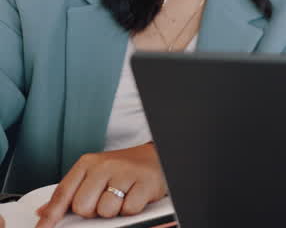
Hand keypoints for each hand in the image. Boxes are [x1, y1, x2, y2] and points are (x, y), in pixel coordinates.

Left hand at [34, 143, 166, 227]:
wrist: (155, 156)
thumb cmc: (122, 168)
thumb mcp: (93, 174)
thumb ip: (69, 192)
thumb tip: (43, 212)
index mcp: (87, 163)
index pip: (63, 193)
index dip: (51, 215)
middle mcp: (105, 165)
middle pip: (82, 206)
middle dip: (92, 210)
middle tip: (104, 200)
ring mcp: (126, 172)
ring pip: (105, 210)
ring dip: (113, 211)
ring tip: (121, 197)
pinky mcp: (145, 182)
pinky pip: (128, 210)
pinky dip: (131, 209)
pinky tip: (134, 196)